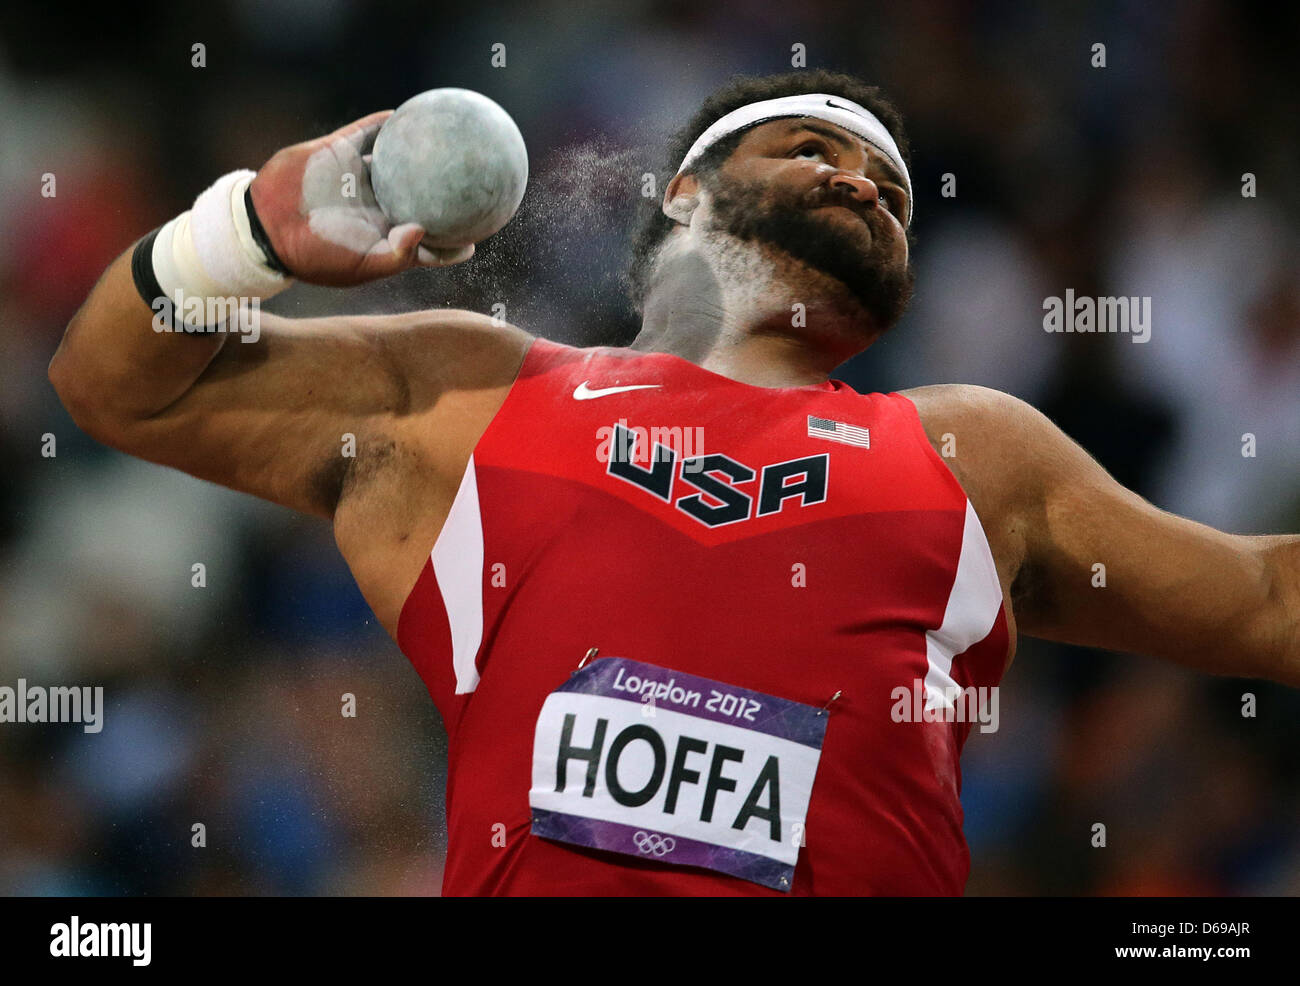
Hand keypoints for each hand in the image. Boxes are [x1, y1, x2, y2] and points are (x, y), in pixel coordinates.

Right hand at [248, 111, 473, 286]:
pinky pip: (367, 132)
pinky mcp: (339, 153)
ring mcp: (358, 179)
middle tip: (474, 181)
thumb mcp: (360, 266)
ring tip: (446, 134)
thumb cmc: (315, 256)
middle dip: (443, 191)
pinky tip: (407, 112)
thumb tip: (425, 231)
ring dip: (418, 149)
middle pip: (418, 196)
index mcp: (384, 236)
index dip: (450, 242)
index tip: (475, 238)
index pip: (426, 243)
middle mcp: (376, 207)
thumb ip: (397, 255)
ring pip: (397, 161)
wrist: (267, 227)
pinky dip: (386, 123)